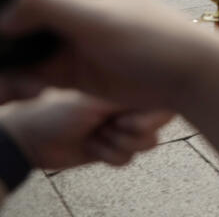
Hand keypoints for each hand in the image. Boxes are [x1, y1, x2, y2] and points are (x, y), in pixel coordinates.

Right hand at [0, 0, 218, 158]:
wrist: (186, 78)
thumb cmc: (155, 37)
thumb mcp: (101, 16)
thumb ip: (50, 3)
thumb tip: (2, 14)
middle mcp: (59, 1)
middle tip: (4, 35)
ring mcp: (58, 34)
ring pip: (8, 35)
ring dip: (2, 51)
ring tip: (21, 74)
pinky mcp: (60, 67)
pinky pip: (21, 69)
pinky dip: (13, 77)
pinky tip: (22, 88)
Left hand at [0, 90, 170, 168]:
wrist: (30, 139)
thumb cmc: (58, 112)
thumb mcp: (98, 101)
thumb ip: (132, 99)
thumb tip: (164, 94)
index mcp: (127, 83)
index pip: (162, 97)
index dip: (152, 115)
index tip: (126, 119)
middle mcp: (129, 103)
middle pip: (158, 124)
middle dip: (132, 132)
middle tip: (109, 126)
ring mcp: (122, 126)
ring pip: (147, 144)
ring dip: (117, 145)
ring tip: (96, 135)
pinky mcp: (113, 146)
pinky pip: (129, 158)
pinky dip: (108, 155)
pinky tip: (91, 146)